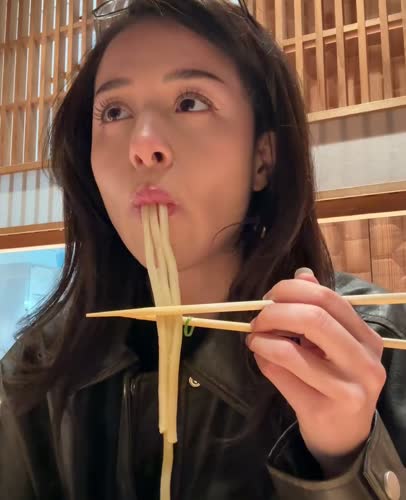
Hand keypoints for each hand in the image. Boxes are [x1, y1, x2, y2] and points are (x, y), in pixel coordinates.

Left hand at [246, 269, 385, 475]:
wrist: (343, 435)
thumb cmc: (334, 380)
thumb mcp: (332, 343)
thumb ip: (319, 308)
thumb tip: (302, 275)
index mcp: (367, 338)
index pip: (328, 298)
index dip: (292, 290)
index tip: (270, 297)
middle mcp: (365, 361)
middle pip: (313, 319)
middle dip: (274, 312)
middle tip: (257, 318)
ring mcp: (348, 389)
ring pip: (291, 351)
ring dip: (262, 338)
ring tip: (254, 338)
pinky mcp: (323, 410)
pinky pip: (281, 375)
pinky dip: (262, 359)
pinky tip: (260, 357)